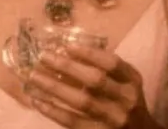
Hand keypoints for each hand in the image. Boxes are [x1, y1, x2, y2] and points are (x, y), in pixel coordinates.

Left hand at [25, 43, 160, 128]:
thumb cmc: (127, 102)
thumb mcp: (127, 82)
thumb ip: (108, 69)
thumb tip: (70, 52)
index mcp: (132, 81)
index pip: (111, 63)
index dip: (89, 53)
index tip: (66, 46)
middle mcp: (125, 100)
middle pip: (95, 81)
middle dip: (67, 67)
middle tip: (43, 57)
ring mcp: (112, 119)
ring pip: (81, 102)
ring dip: (55, 88)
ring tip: (34, 77)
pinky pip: (72, 122)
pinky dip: (54, 111)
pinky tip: (38, 101)